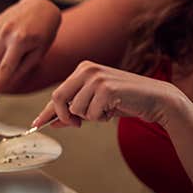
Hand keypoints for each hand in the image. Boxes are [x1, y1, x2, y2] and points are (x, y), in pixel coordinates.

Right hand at [0, 0, 61, 99]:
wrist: (41, 6)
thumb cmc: (45, 32)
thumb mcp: (40, 52)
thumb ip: (23, 68)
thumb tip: (8, 81)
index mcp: (20, 42)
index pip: (5, 69)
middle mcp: (7, 33)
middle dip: (1, 66)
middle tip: (17, 58)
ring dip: (1, 55)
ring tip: (17, 44)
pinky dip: (3, 42)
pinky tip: (15, 32)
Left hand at [30, 61, 188, 128]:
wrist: (156, 99)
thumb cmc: (125, 100)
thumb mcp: (96, 104)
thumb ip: (74, 110)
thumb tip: (52, 121)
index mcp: (82, 69)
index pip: (58, 92)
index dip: (47, 111)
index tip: (36, 124)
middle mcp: (87, 69)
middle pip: (59, 99)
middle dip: (65, 116)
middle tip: (78, 124)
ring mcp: (97, 78)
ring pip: (76, 110)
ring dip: (91, 117)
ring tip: (107, 109)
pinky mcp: (107, 89)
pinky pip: (92, 114)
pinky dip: (102, 117)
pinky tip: (114, 109)